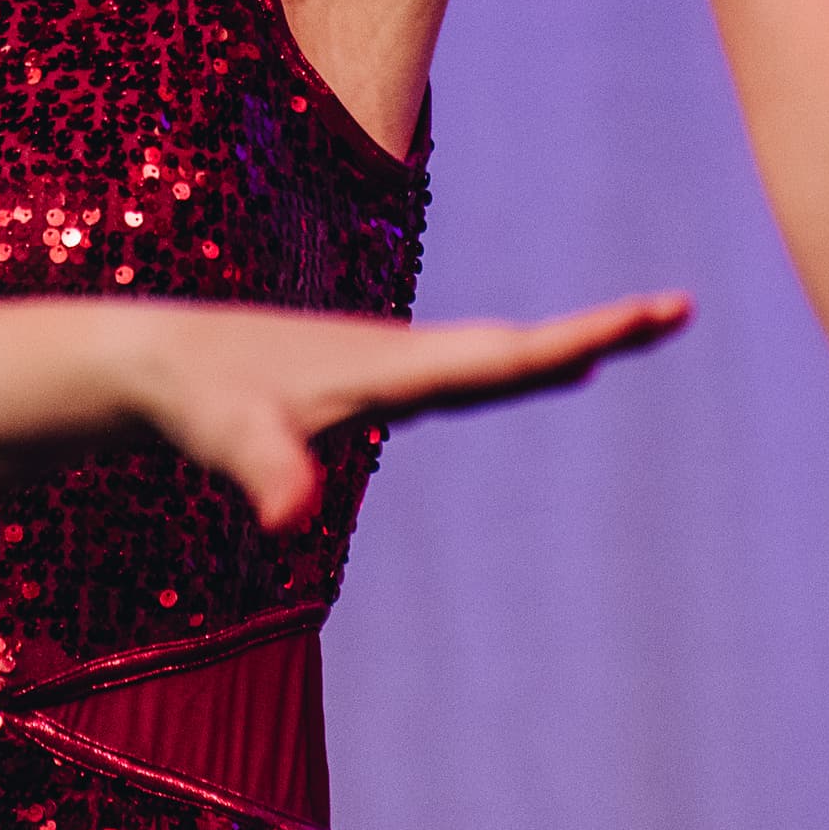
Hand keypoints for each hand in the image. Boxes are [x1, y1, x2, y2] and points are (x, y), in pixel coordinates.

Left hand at [127, 292, 689, 532]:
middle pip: (516, 345)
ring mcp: (387, 364)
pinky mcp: (370, 379)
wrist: (148, 357)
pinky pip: (468, 368)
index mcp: (390, 365)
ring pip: (495, 353)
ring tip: (635, 333)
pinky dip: (522, 363)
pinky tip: (543, 367)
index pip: (503, 355)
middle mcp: (400, 356)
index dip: (584, 337)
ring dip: (565, 345)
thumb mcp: (222, 439)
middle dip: (599, 330)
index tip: (659, 309)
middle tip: (680, 308)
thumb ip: (262, 471)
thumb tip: (288, 520)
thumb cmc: (188, 397)